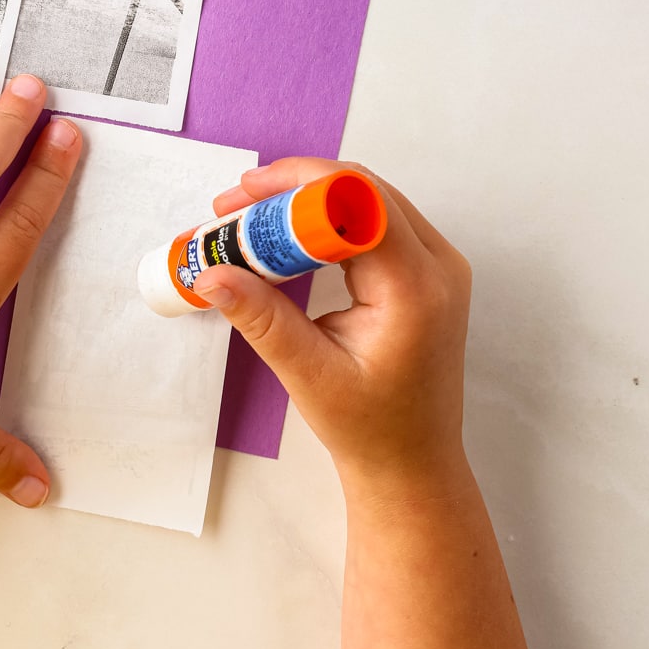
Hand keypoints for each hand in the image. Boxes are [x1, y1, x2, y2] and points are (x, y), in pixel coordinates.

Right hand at [198, 159, 470, 500]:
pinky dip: (329, 218)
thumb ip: (261, 318)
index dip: (298, 185)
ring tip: (252, 216)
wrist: (413, 462)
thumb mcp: (308, 374)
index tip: (245, 195)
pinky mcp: (427, 272)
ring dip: (310, 199)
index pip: (358, 203)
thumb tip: (211, 273)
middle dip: (295, 187)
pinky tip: (289, 234)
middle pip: (363, 191)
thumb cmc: (370, 428)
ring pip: (369, 200)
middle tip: (236, 205)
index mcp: (415, 289)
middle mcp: (438, 267)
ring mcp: (438, 266)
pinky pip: (377, 222)